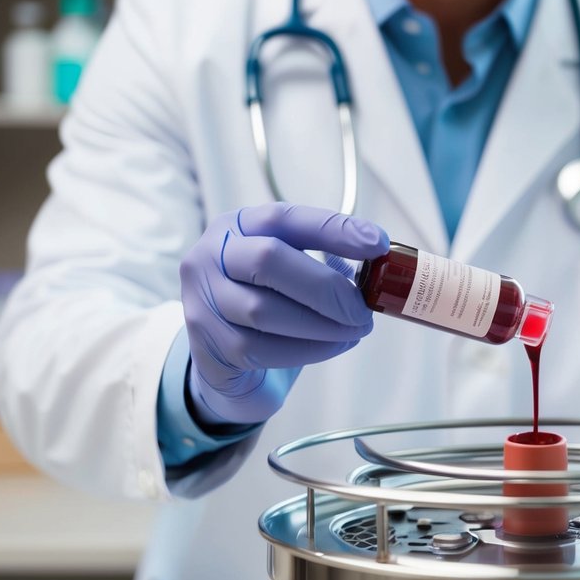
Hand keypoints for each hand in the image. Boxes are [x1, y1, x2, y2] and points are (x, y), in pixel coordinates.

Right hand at [180, 202, 388, 425]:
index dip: (334, 229)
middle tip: (362, 310)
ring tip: (353, 330)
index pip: (285, 218)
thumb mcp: (291, 273)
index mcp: (237, 226)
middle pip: (269, 260)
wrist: (226, 362)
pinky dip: (308, 349)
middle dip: (326, 287)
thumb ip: (324, 261)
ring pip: (264, 310)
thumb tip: (375, 262)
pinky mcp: (207, 346)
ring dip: (322, 324)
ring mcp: (202, 301)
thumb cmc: (269, 305)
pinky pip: (262, 348)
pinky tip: (331, 346)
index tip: (377, 244)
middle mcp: (209, 256)